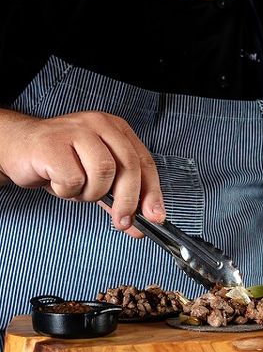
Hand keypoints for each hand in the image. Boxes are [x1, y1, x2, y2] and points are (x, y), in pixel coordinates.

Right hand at [0, 109, 164, 232]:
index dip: (153, 193)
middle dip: (128, 201)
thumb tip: (141, 227)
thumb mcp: (95, 179)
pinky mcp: (53, 143)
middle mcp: (100, 124)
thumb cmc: (60, 162)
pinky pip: (73, 178)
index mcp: (116, 129)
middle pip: (128, 167)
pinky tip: (56, 180)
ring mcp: (77, 130)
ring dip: (90, 192)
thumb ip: (119, 199)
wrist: (19, 149)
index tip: (155, 217)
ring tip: (75, 188)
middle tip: (120, 221)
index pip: (144, 162)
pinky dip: (67, 190)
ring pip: (103, 172)